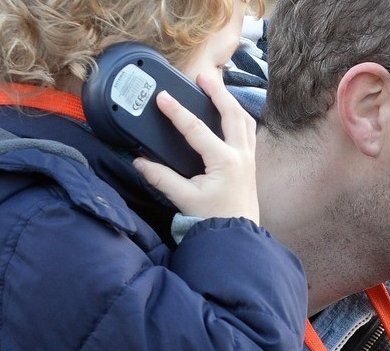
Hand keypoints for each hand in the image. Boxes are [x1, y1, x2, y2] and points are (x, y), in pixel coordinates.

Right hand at [134, 88, 261, 221]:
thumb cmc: (213, 218)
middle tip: (201, 76)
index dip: (177, 111)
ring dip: (230, 100)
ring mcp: (249, 157)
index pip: (197, 129)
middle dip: (217, 91)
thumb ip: (161, 179)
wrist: (237, 235)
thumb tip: (139, 162)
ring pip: (244, 119)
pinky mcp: (250, 162)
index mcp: (225, 161)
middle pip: (232, 113)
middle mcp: (241, 155)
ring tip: (215, 86)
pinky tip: (228, 111)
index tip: (163, 97)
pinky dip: (238, 115)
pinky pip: (248, 130)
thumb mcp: (184, 199)